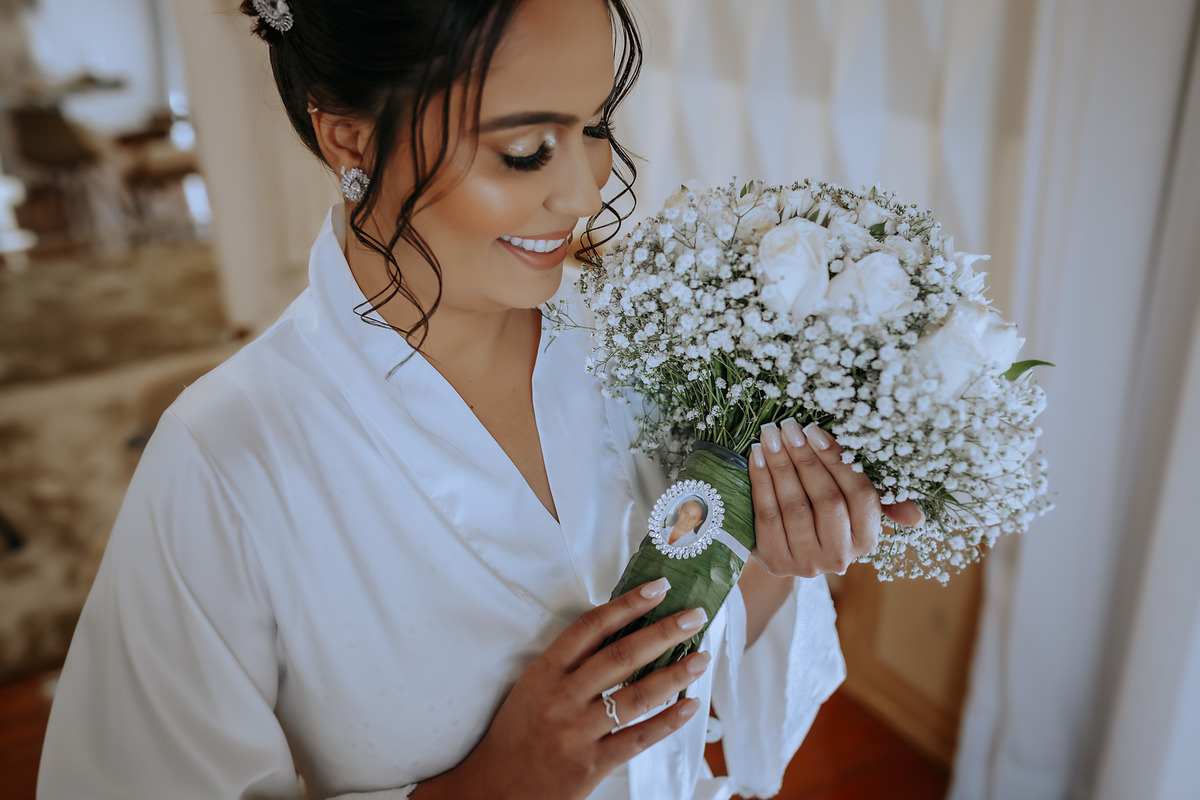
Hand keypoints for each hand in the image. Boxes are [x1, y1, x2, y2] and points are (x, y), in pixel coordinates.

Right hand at [420, 578, 709, 799]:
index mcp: (545, 671)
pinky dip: (668, 721)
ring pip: (636, 696)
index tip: (657, 589)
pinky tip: (690, 706)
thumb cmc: (516, 732)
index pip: (591, 627)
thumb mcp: (533, 686)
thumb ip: (571, 663)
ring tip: (702, 658)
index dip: (627, 604)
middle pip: (622, 656)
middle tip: (694, 616)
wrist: (493, 787)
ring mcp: (578, 732)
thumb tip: (623, 633)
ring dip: (675, 674)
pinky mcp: (592, 765)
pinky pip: (638, 738)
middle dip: (663, 633)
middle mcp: (562, 698)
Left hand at [748, 418, 923, 577]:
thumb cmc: (823, 515)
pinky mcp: (775, 561)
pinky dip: (761, 481)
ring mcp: (806, 562)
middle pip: (826, 499)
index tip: (815, 431)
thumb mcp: (853, 509)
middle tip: (789, 426)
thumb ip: (883, 501)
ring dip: (780, 465)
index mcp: (867, 538)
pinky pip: (766, 515)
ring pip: (794, 506)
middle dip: (805, 458)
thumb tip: (917, 517)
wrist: (785, 549)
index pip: (860, 495)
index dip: (837, 461)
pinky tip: (756, 456)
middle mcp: (840, 556)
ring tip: (771, 435)